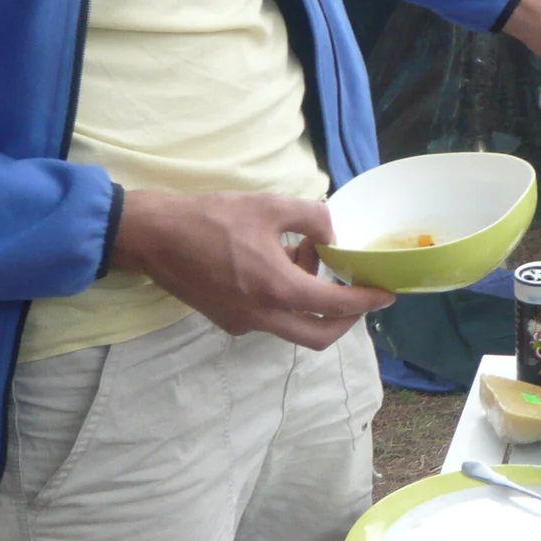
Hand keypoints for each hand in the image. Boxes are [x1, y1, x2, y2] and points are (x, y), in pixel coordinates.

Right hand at [111, 189, 392, 349]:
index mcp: (278, 290)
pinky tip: (279, 263)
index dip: (367, 301)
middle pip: (319, 335)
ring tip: (306, 255)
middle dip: (346, 318)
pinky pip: (270, 318)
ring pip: (293, 326)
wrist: (153, 236)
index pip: (336, 306)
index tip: (387, 294)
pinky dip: (286, 299)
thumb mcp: (271, 205)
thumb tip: (331, 236)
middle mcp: (262, 316)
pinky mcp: (226, 320)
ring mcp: (241, 323)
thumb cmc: (210, 218)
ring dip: (312, 301)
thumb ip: (313, 218)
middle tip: (358, 291)